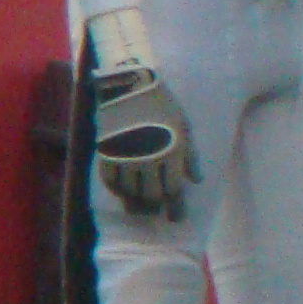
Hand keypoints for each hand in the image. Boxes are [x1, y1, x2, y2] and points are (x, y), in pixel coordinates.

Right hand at [89, 57, 196, 219]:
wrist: (131, 85)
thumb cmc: (163, 105)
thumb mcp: (185, 128)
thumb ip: (191, 156)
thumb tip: (196, 181)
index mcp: (171, 152)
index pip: (174, 190)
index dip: (176, 208)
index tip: (176, 219)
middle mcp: (148, 157)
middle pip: (151, 195)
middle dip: (154, 207)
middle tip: (155, 212)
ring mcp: (125, 155)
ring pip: (130, 191)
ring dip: (135, 203)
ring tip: (138, 208)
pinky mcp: (106, 151)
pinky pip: (110, 180)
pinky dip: (117, 190)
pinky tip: (122, 193)